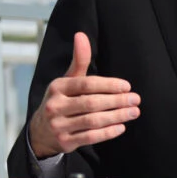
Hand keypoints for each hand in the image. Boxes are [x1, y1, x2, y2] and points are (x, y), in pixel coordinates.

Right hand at [28, 32, 139, 158]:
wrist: (40, 131)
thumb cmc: (61, 100)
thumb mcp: (67, 80)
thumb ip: (79, 60)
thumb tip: (81, 35)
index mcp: (57, 87)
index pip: (86, 84)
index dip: (108, 85)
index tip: (127, 86)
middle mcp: (55, 106)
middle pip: (91, 103)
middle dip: (117, 101)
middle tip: (135, 99)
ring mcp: (59, 126)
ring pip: (93, 121)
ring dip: (117, 116)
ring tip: (133, 112)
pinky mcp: (65, 142)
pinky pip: (90, 137)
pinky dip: (108, 133)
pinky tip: (121, 127)